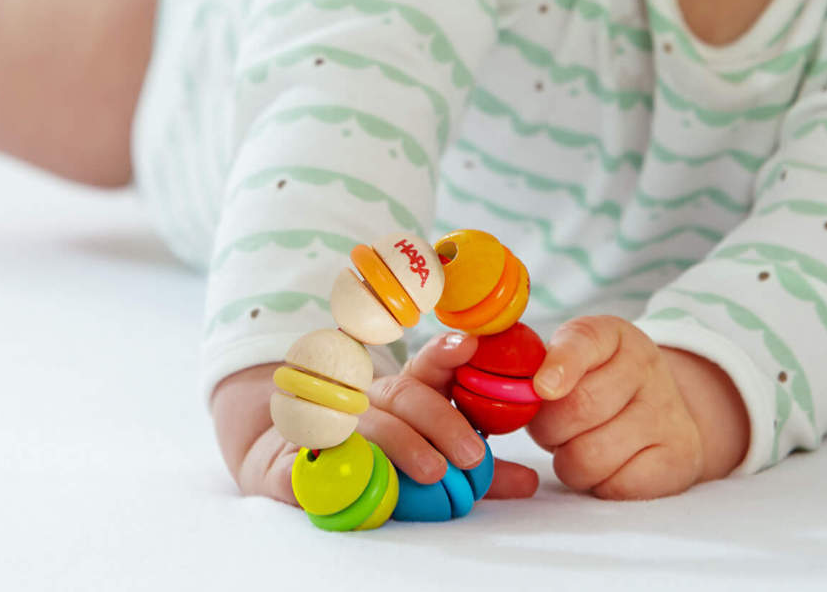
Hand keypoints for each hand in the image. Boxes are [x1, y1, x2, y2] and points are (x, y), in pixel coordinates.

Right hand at [212, 333, 539, 506]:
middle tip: (473, 454)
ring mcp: (336, 426)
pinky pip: (321, 459)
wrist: (294, 467)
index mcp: (402, 391)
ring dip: (404, 445)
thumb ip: (478, 469)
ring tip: (435, 471)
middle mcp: (369, 400)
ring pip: (371, 424)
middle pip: (407, 395)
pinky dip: (342, 467)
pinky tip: (364, 478)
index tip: (470, 345)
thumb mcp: (434, 459)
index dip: (448, 353)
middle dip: (443, 420)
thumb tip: (531, 480)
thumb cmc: (379, 458)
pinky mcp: (303, 461)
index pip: (428, 365)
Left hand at [525, 316, 714, 499]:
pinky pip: (617, 487)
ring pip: (591, 456)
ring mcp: (666, 413)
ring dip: (569, 462)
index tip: (542, 388)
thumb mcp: (574, 360)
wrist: (663, 412)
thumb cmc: (599, 385)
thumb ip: (542, 365)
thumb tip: (522, 392)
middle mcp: (645, 366)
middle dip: (548, 429)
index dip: (560, 365)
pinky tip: (605, 468)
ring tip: (577, 448)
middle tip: (551, 430)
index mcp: (613, 334)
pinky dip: (599, 485)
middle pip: (578, 407)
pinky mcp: (677, 460)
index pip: (584, 340)